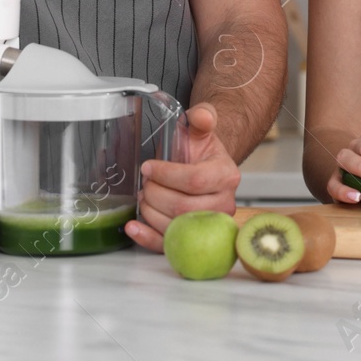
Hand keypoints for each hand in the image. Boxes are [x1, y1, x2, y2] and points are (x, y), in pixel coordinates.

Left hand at [127, 103, 239, 252]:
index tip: (147, 167)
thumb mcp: (201, 130)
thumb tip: (202, 116)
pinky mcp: (195, 238)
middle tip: (145, 183)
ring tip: (144, 196)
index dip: (166, 174)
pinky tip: (133, 226)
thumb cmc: (201, 151)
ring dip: (149, 211)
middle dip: (154, 193)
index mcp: (227, 175)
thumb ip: (202, 117)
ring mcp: (210, 224)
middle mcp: (224, 203)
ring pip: (174, 226)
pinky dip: (147, 238)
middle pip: (182, 207)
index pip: (194, 180)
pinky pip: (169, 245)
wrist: (207, 169)